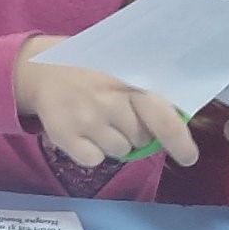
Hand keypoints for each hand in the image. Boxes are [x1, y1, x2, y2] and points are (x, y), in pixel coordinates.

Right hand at [13, 35, 197, 167]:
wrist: (40, 70)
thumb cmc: (91, 72)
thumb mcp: (122, 70)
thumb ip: (147, 93)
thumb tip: (177, 124)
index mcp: (129, 82)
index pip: (162, 117)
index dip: (180, 141)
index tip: (188, 157)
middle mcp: (109, 100)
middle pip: (142, 139)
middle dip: (139, 135)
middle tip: (123, 120)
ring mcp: (86, 119)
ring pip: (119, 150)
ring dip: (114, 142)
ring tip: (98, 122)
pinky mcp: (64, 135)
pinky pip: (94, 160)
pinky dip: (91, 152)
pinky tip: (82, 133)